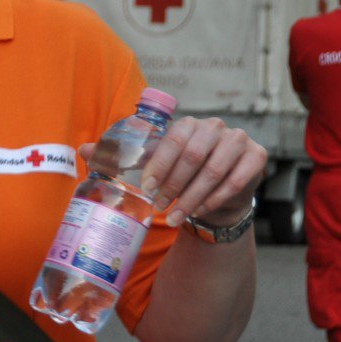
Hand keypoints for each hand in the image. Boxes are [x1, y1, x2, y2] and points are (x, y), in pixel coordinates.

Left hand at [84, 116, 266, 229]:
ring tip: (174, 217)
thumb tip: (83, 149)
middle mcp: (215, 127)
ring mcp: (239, 140)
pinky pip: (235, 181)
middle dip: (173, 185)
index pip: (172, 140)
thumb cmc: (179, 175)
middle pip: (193, 156)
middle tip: (158, 206)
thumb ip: (121, 156)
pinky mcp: (257, 156)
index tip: (146, 188)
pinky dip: (214, 200)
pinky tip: (199, 212)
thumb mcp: (151, 165)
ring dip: (192, 198)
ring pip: (213, 171)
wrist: (216, 194)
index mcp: (187, 124)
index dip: (158, 165)